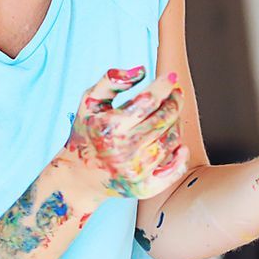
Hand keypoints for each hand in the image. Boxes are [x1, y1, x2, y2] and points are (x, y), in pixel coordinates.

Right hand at [61, 66, 188, 199]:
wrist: (78, 177)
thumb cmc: (87, 132)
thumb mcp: (89, 103)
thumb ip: (111, 81)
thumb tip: (142, 70)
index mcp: (110, 128)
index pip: (148, 101)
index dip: (164, 86)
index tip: (171, 77)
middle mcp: (123, 151)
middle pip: (164, 119)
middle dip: (175, 102)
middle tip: (176, 93)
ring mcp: (135, 171)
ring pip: (172, 141)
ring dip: (176, 124)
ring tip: (169, 116)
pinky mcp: (143, 188)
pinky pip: (175, 170)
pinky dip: (181, 155)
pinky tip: (178, 145)